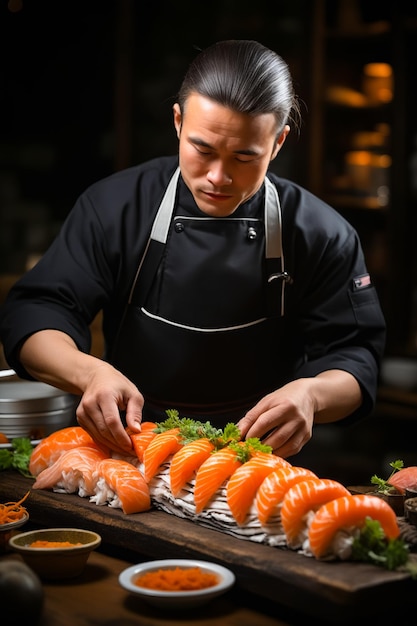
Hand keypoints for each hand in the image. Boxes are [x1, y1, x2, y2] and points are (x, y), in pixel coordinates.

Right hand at [75, 362, 143, 454]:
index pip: (112, 421)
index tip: (131, 445)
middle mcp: (90, 404)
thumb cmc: (117, 384)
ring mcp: (82, 412)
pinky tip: (115, 445)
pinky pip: (93, 435)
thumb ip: (135, 412)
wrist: (96, 377)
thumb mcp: (132, 393)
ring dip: (112, 446)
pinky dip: (104, 442)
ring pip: (98, 435)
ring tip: (124, 450)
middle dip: (118, 444)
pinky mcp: (80, 418)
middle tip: (131, 451)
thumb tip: (136, 430)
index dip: (121, 436)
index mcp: (104, 396)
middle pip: (104, 431)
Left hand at [237, 370, 361, 457]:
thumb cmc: (283, 398)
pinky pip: (292, 450)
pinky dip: (280, 454)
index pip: (265, 422)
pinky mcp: (307, 437)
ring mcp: (304, 429)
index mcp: (285, 405)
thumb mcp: (266, 402)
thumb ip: (251, 417)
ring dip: (270, 453)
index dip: (252, 433)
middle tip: (248, 449)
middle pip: (277, 437)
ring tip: (257, 452)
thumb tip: (237, 433)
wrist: (308, 396)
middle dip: (260, 446)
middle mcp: (297, 418)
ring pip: (286, 447)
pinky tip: (270, 453)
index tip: (242, 440)